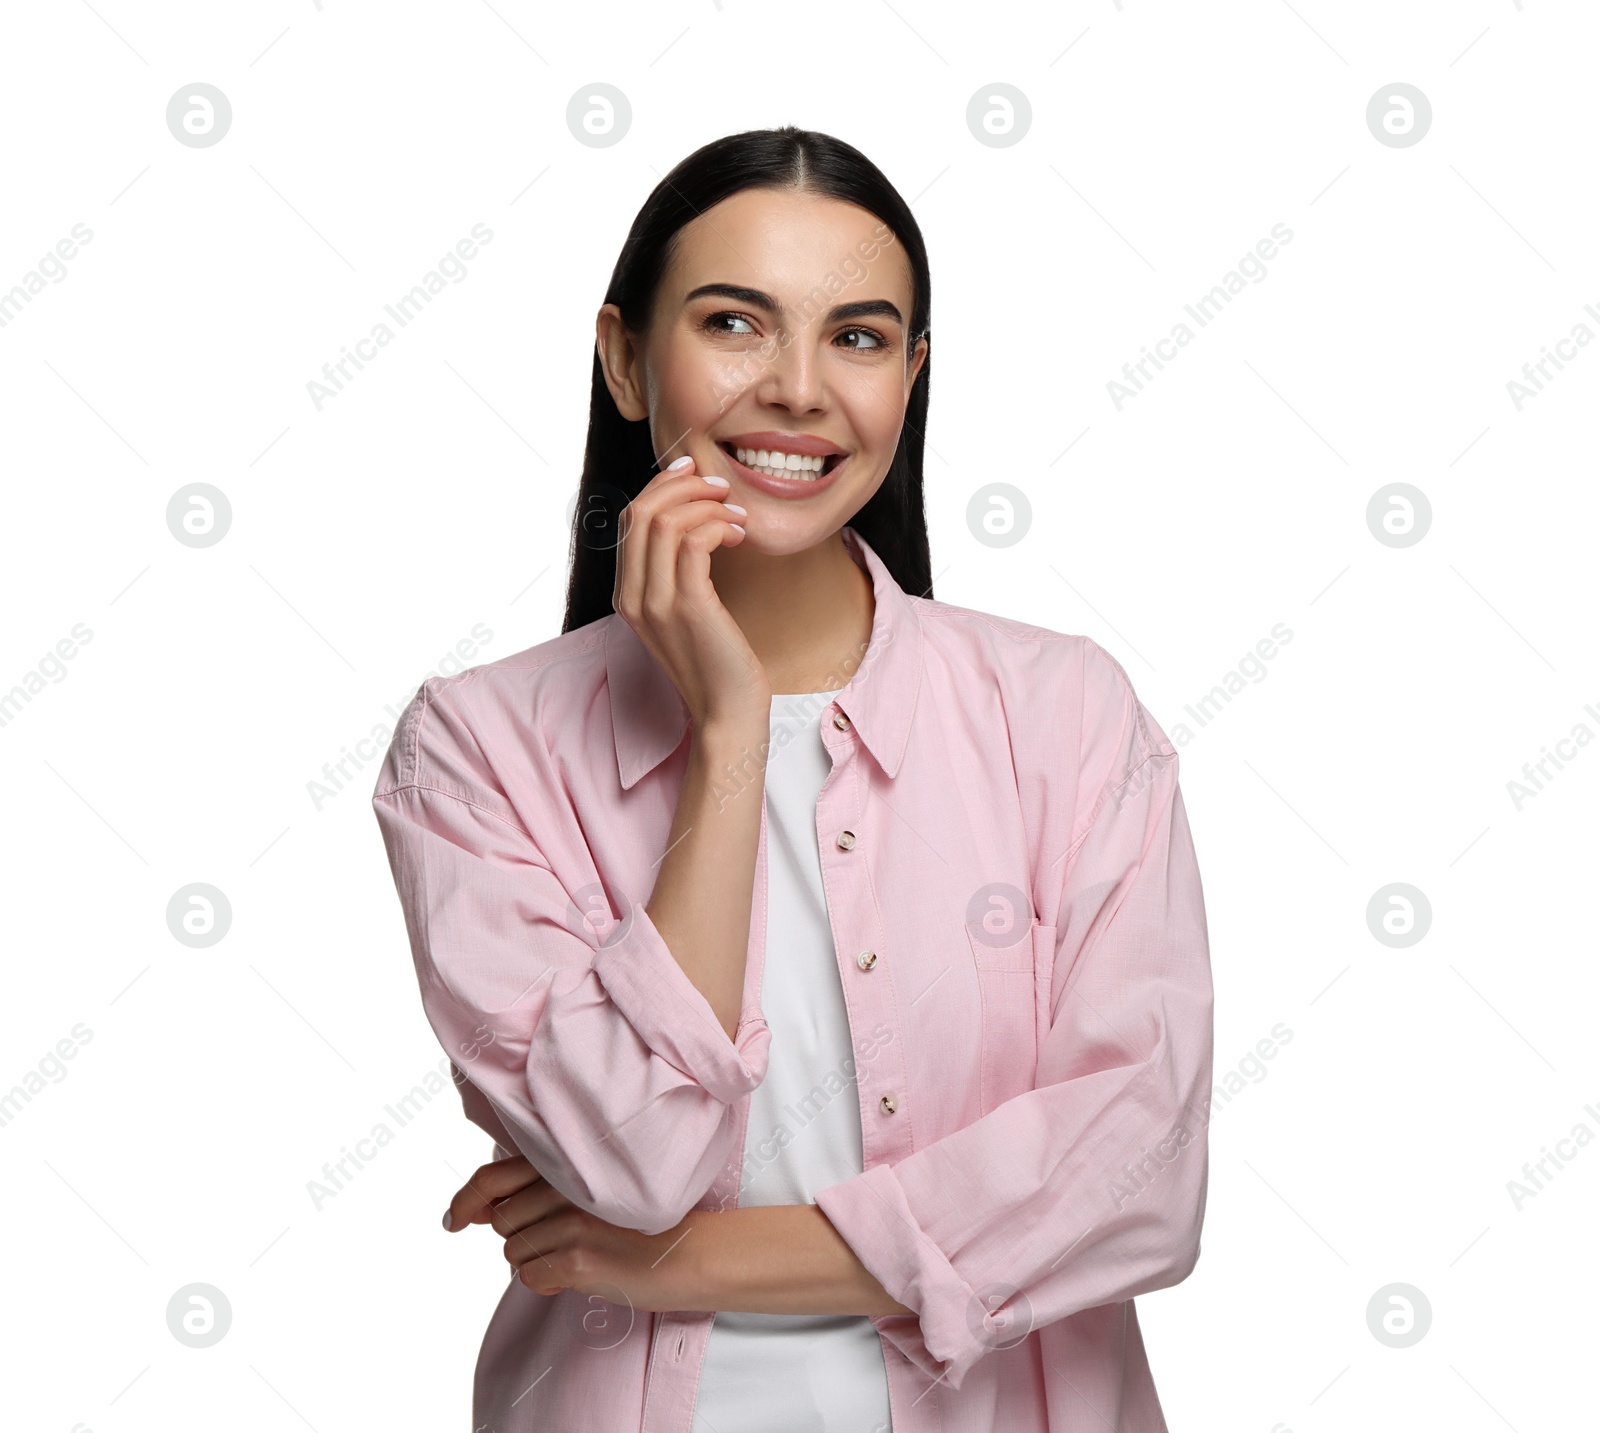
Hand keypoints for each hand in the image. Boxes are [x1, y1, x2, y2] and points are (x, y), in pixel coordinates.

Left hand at [442, 1153, 706, 1310]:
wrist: (692, 1252)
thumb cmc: (645, 1221)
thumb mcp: (596, 1187)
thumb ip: (547, 1185)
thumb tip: (482, 1207)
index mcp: (568, 1161)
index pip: (492, 1177)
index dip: (466, 1200)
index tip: (455, 1220)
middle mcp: (565, 1186)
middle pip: (501, 1221)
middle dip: (520, 1236)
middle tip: (559, 1239)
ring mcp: (569, 1221)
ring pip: (512, 1252)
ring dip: (536, 1260)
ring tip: (577, 1254)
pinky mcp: (576, 1257)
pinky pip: (530, 1278)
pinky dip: (547, 1283)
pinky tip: (578, 1273)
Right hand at [613, 453, 768, 729]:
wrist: (728, 713)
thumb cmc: (717, 661)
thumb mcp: (686, 612)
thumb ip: (677, 572)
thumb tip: (694, 518)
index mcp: (626, 595)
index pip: (631, 519)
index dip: (661, 485)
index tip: (695, 473)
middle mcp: (631, 596)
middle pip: (642, 511)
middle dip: (684, 485)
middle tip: (722, 488)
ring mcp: (655, 602)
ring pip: (666, 520)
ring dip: (707, 504)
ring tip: (737, 516)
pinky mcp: (688, 607)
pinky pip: (695, 540)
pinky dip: (718, 524)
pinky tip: (740, 535)